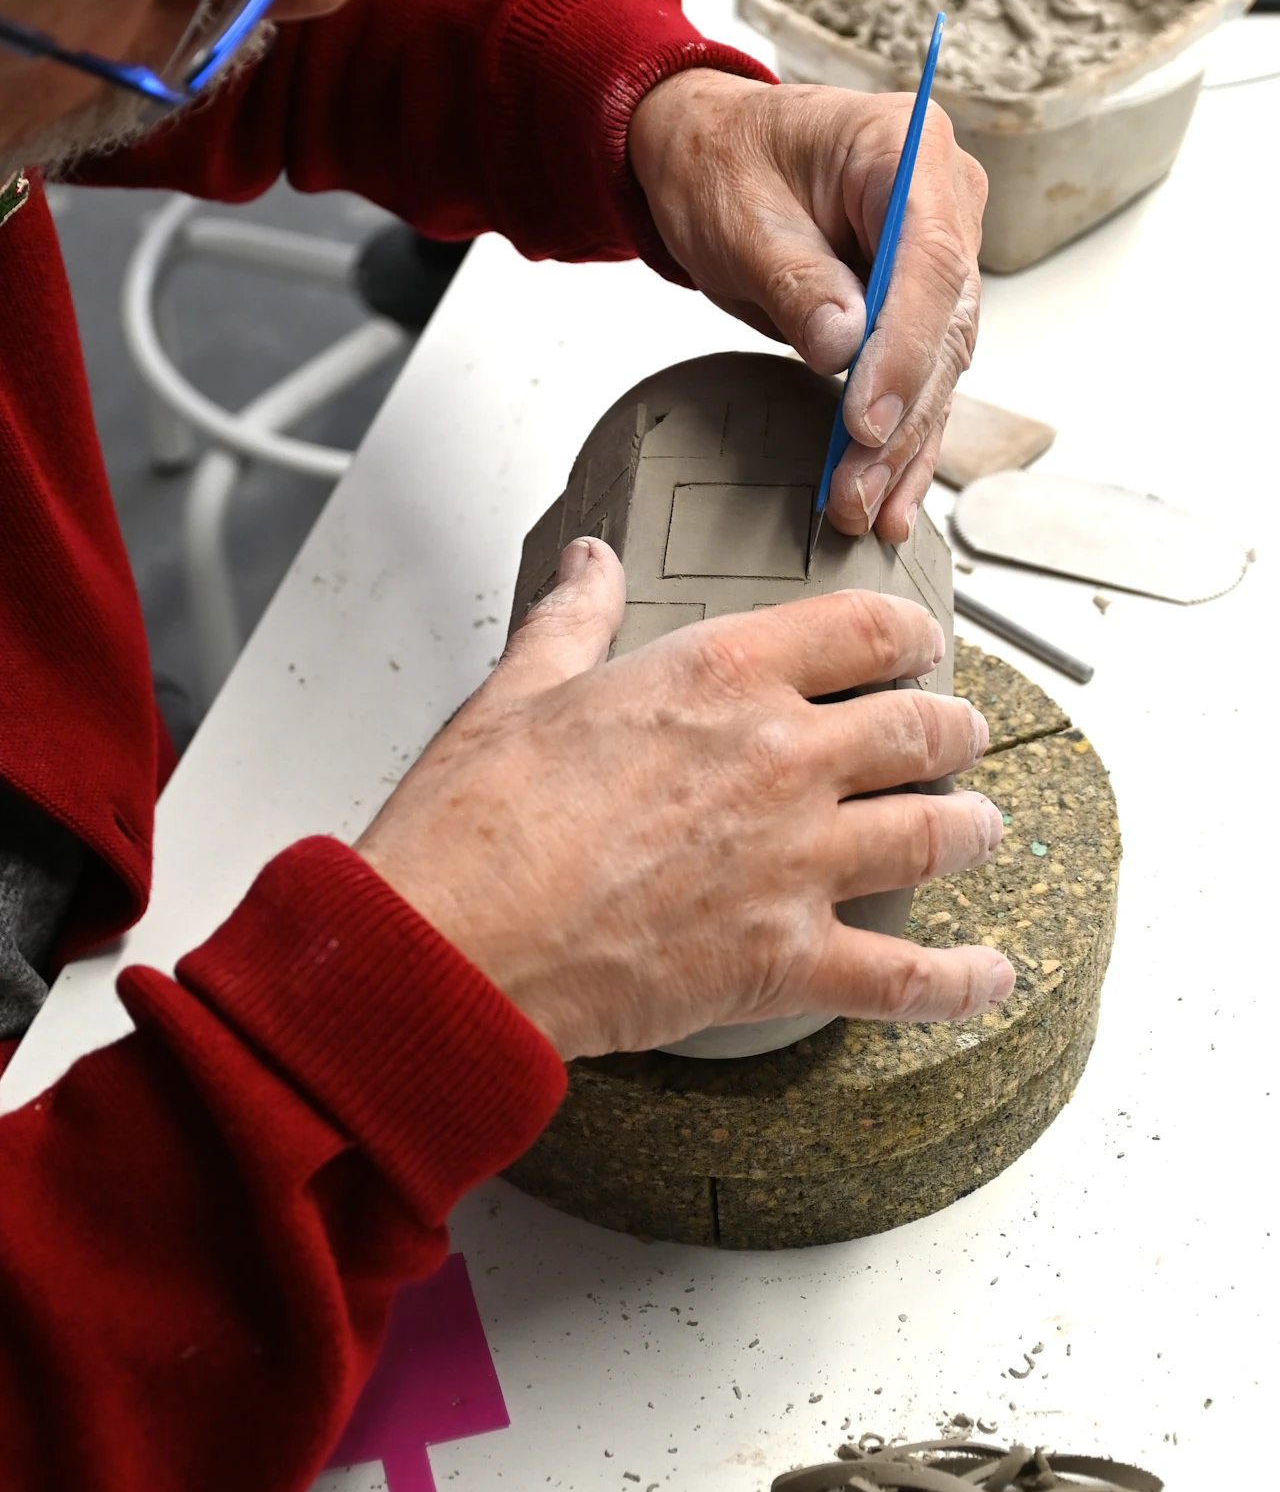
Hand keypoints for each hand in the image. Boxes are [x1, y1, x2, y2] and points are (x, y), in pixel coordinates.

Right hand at [358, 538, 1012, 1058]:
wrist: (456, 943)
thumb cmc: (477, 824)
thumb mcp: (521, 690)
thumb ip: (574, 618)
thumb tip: (588, 565)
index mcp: (723, 675)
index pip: (865, 631)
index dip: (911, 636)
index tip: (918, 646)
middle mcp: (782, 758)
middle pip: (924, 729)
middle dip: (954, 730)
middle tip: (958, 734)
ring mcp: (796, 862)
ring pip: (939, 836)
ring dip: (975, 830)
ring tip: (982, 830)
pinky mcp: (786, 960)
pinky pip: (909, 978)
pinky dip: (962, 982)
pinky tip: (990, 976)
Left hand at [628, 70, 986, 539]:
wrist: (708, 152)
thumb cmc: (721, 162)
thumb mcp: (739, 217)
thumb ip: (796, 280)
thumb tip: (843, 348)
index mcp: (907, 147)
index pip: (931, 260)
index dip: (904, 350)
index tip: (868, 421)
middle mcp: (943, 200)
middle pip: (944, 322)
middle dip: (901, 416)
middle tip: (857, 485)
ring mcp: (940, 254)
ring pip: (940, 364)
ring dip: (903, 444)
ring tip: (865, 508)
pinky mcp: (920, 302)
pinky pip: (920, 375)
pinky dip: (901, 439)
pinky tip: (890, 498)